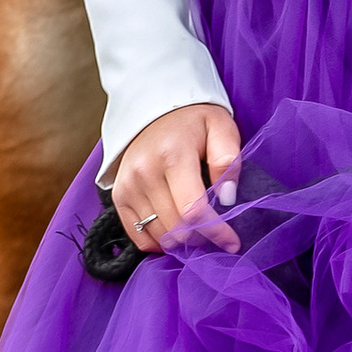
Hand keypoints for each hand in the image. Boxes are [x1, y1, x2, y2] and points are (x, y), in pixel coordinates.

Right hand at [109, 102, 241, 253]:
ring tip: (199, 232)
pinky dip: (158, 242)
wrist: (154, 109)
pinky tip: (175, 233)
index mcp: (173, 156)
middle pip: (175, 227)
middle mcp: (145, 173)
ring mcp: (128, 186)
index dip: (215, 231)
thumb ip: (228, 160)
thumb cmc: (194, 121)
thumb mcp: (220, 127)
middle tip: (217, 234)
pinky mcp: (119, 196)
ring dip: (182, 241)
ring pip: (158, 234)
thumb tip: (227, 197)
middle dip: (201, 238)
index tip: (232, 242)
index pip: (193, 210)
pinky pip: (137, 235)